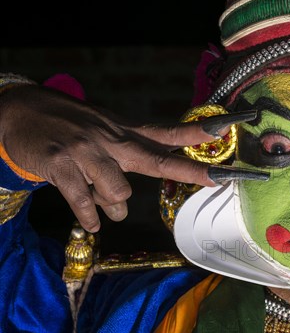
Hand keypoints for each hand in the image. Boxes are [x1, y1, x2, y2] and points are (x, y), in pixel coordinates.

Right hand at [0, 84, 249, 231]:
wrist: (17, 110)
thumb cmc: (68, 128)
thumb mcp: (103, 132)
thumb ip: (122, 165)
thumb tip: (126, 207)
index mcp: (124, 131)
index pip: (167, 132)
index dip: (197, 134)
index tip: (226, 130)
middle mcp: (111, 139)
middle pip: (156, 159)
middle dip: (189, 171)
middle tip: (214, 180)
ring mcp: (87, 150)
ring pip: (118, 191)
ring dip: (113, 205)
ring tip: (103, 202)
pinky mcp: (61, 164)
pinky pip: (85, 200)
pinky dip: (91, 216)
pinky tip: (93, 222)